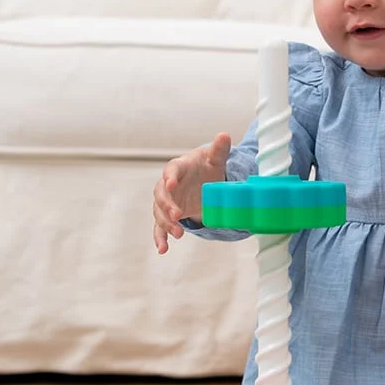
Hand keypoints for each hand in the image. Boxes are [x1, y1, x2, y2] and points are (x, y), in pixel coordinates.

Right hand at [153, 132, 231, 253]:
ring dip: (166, 224)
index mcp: (177, 168)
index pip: (170, 171)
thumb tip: (225, 134)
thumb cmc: (207, 167)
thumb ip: (219, 149)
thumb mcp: (215, 159)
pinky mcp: (168, 215)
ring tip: (178, 234)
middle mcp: (167, 185)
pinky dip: (160, 237)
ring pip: (159, 213)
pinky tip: (163, 249)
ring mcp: (166, 201)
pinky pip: (160, 227)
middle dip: (168, 206)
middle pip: (161, 195)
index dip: (170, 178)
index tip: (172, 185)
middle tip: (179, 216)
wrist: (202, 180)